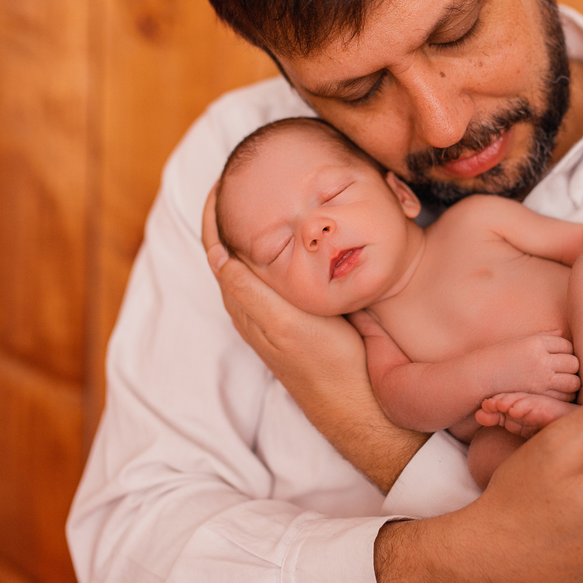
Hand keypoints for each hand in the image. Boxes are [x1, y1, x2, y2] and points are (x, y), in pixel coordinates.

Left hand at [202, 184, 425, 489]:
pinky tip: (308, 235)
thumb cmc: (330, 368)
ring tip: (278, 192)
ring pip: (263, 261)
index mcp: (249, 305)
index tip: (226, 177)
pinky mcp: (307, 317)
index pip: (218, 248)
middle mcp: (259, 309)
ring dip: (264, 228)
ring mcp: (283, 313)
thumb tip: (217, 253)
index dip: (216, 213)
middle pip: (237, 250)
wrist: (366, 409)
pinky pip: (286, 272)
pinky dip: (287, 247)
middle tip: (256, 173)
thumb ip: (252, 292)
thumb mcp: (288, 326)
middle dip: (240, 213)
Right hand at [478, 332, 579, 401]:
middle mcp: (542, 360)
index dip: (565, 351)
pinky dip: (563, 396)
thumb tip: (562, 333)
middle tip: (562, 370)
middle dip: (571, 367)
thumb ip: (543, 337)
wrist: (481, 376)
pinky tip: (555, 393)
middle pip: (573, 363)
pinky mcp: (539, 396)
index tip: (558, 356)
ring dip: (570, 382)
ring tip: (562, 383)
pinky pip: (563, 396)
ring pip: (573, 382)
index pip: (566, 345)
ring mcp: (541, 379)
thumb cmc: (499, 356)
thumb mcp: (520, 341)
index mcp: (537, 343)